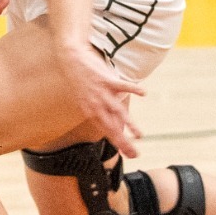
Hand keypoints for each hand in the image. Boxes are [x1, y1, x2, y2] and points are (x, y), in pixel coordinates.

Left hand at [55, 41, 144, 158]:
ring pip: (117, 111)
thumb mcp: (88, 99)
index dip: (118, 142)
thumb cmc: (82, 80)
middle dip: (123, 142)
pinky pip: (121, 85)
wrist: (71, 59)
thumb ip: (104, 111)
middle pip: (111, 127)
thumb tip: (117, 124)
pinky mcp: (106, 79)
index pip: (106, 130)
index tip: (128, 155)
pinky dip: (133, 89)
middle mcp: (95, 105)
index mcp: (91, 111)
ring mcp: (101, 93)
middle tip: (134, 154)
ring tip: (139, 135)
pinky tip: (144, 94)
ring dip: (129, 124)